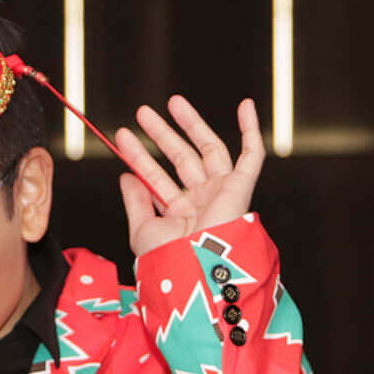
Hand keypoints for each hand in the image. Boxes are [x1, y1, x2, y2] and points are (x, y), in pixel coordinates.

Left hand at [117, 96, 265, 258]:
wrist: (195, 271)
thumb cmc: (170, 260)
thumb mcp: (143, 229)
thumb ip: (135, 201)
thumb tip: (126, 175)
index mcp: (180, 215)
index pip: (157, 178)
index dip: (139, 156)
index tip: (122, 137)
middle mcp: (202, 202)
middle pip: (182, 158)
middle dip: (162, 134)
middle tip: (142, 113)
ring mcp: (222, 193)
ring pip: (209, 149)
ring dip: (191, 124)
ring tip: (172, 101)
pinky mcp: (241, 188)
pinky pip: (252, 155)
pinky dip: (251, 130)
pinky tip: (245, 105)